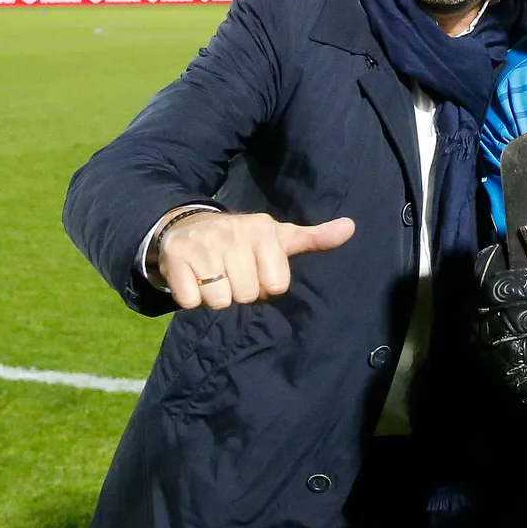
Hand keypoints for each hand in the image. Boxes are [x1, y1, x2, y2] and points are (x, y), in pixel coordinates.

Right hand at [159, 211, 354, 309]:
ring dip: (215, 296)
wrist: (188, 226)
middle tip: (231, 274)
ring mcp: (203, 245)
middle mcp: (233, 232)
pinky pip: (190, 301)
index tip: (255, 270)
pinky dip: (191, 298)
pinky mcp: (175, 259)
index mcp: (263, 229)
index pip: (275, 286)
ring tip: (213, 276)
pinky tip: (193, 279)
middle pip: (245, 295)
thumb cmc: (243, 240)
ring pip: (219, 300)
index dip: (264, 286)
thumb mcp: (280, 237)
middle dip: (239, 292)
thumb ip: (316, 237)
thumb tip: (351, 228)